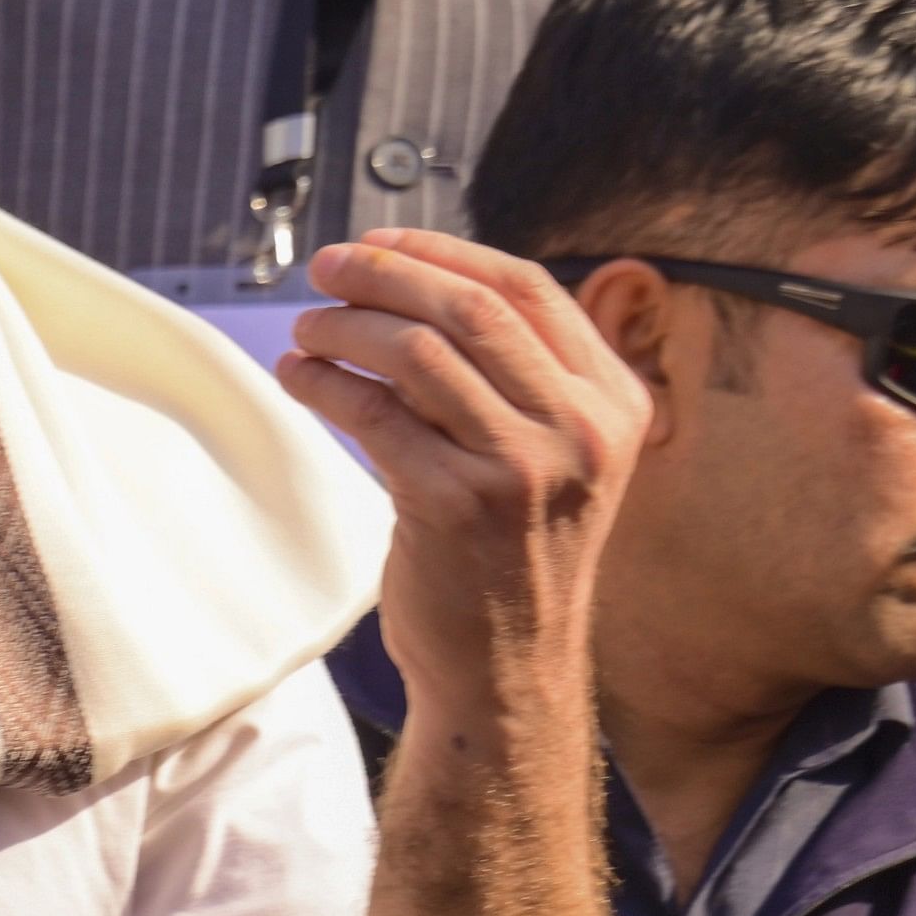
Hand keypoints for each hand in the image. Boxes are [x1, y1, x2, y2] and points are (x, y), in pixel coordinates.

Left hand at [278, 230, 650, 728]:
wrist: (507, 672)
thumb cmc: (513, 556)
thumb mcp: (555, 456)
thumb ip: (519, 376)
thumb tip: (419, 281)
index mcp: (615, 403)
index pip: (529, 289)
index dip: (445, 253)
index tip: (381, 243)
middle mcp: (583, 430)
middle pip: (471, 308)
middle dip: (385, 273)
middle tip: (326, 268)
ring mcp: (524, 469)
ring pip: (420, 352)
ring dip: (347, 327)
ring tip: (308, 330)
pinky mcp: (456, 505)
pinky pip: (375, 414)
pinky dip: (326, 383)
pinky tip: (301, 377)